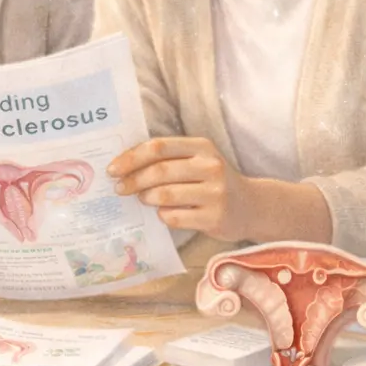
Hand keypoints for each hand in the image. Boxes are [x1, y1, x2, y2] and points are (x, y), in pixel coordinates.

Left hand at [107, 136, 252, 241]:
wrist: (252, 206)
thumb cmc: (213, 181)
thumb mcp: (198, 160)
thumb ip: (168, 159)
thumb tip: (124, 165)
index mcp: (202, 147)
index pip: (159, 147)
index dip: (131, 157)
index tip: (113, 168)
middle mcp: (211, 166)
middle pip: (159, 171)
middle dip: (133, 180)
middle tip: (119, 188)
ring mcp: (215, 193)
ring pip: (164, 196)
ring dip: (146, 198)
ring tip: (142, 199)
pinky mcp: (214, 218)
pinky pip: (175, 217)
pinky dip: (163, 215)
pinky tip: (163, 213)